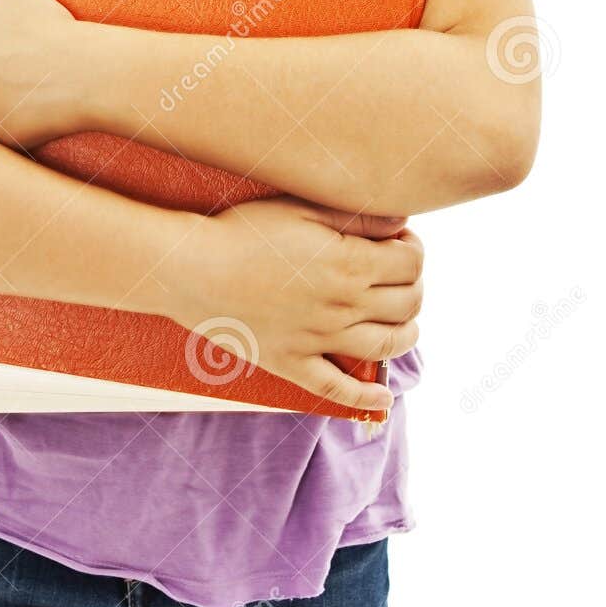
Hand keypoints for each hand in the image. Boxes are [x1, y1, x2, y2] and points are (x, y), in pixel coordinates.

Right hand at [170, 197, 423, 413]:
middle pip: (407, 304)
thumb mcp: (301, 208)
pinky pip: (338, 390)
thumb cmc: (243, 231)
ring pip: (386, 346)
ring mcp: (319, 340)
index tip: (402, 242)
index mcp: (349, 264)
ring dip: (407, 334)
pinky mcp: (293, 364)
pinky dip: (366, 398)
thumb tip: (400, 223)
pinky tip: (383, 398)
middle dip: (414, 286)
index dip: (414, 249)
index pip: (410, 262)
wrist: (191, 269)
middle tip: (401, 276)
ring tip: (404, 322)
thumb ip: (356, 217)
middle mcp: (343, 306)